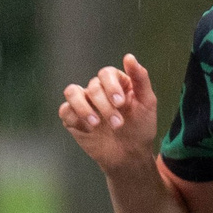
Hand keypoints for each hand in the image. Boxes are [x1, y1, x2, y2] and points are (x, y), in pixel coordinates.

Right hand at [57, 55, 160, 177]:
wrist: (130, 155)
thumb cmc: (141, 128)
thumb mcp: (147, 103)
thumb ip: (140, 79)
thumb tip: (128, 57)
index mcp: (116, 83)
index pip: (106, 73)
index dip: (111, 86)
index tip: (121, 103)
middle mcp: (98, 90)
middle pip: (93, 86)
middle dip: (106, 106)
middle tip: (118, 124)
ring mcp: (84, 104)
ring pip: (72, 92)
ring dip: (84, 108)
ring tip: (96, 124)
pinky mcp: (73, 119)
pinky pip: (65, 110)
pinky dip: (74, 116)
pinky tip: (88, 128)